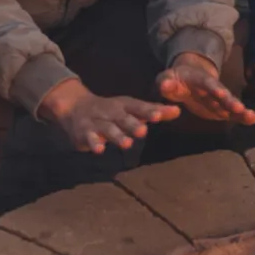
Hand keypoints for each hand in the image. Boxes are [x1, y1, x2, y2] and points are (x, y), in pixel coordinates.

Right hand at [41, 80, 179, 152]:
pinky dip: (94, 143)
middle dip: (133, 124)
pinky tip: (99, 150)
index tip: (160, 115)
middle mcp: (111, 112)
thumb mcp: (132, 108)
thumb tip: (178, 111)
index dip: (149, 111)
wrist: (75, 107)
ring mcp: (97, 121)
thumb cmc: (112, 110)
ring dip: (117, 136)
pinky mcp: (85, 132)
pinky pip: (89, 138)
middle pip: (123, 118)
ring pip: (108, 128)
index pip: (138, 107)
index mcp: (124, 105)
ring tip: (127, 144)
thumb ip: (154, 111)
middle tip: (143, 131)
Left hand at [158, 53, 254, 124]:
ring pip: (230, 104)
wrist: (187, 77)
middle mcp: (213, 88)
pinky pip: (232, 114)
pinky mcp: (220, 109)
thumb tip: (164, 85)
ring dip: (240, 111)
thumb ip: (165, 83)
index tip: (221, 94)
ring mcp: (218, 99)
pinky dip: (242, 117)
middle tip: (239, 108)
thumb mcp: (166, 78)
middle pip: (223, 93)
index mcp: (199, 79)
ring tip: (252, 117)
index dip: (214, 88)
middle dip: (230, 101)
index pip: (207, 83)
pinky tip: (253, 120)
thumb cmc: (174, 79)